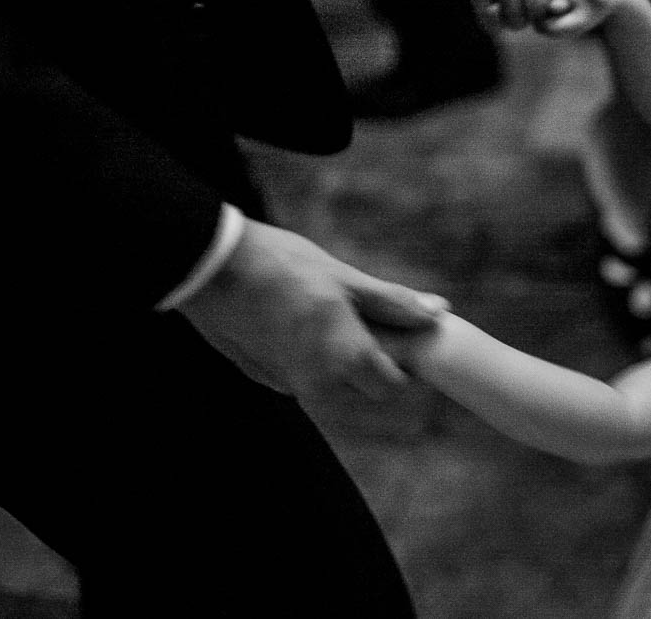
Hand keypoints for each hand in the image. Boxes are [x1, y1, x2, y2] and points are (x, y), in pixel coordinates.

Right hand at [177, 219, 449, 402]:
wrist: (212, 268)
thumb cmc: (283, 266)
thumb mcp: (344, 278)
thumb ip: (392, 304)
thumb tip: (438, 313)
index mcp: (347, 360)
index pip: (391, 386)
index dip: (398, 361)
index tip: (393, 332)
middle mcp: (317, 383)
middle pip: (359, 385)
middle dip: (364, 357)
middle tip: (354, 313)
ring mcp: (285, 383)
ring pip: (326, 378)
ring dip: (331, 354)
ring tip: (317, 307)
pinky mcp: (259, 376)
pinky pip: (295, 372)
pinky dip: (301, 352)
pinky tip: (288, 315)